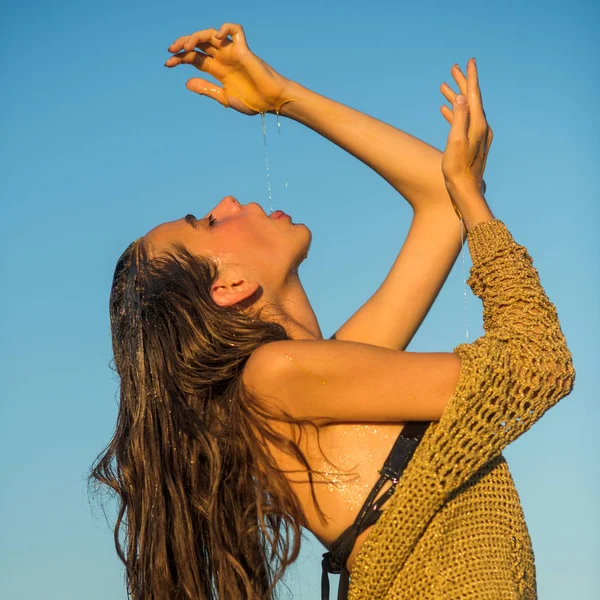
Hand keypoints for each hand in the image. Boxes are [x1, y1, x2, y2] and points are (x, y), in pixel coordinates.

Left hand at [165, 23, 290, 114]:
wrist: (272, 102)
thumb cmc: (253, 102)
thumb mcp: (226, 98)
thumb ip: (207, 89)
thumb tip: (186, 82)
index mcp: (217, 71)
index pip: (194, 58)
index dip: (179, 59)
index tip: (167, 64)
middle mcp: (223, 59)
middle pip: (198, 44)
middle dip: (183, 44)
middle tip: (171, 50)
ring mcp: (233, 52)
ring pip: (210, 35)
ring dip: (196, 37)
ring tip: (187, 47)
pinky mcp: (244, 50)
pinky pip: (235, 30)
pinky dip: (224, 29)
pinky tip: (216, 38)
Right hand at [439, 59, 492, 218]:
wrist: (466, 189)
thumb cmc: (458, 168)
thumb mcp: (455, 142)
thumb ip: (458, 118)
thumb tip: (459, 97)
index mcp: (478, 124)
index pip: (473, 95)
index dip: (470, 77)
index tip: (469, 61)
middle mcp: (481, 127)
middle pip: (470, 99)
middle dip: (462, 83)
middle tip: (453, 69)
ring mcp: (477, 135)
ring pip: (465, 109)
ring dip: (455, 98)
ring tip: (444, 87)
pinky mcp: (472, 143)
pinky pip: (463, 121)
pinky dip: (454, 113)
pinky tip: (445, 111)